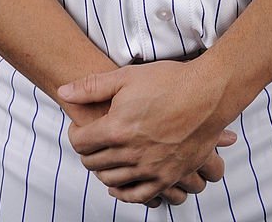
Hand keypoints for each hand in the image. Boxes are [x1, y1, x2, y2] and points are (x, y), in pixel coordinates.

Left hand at [57, 60, 235, 205]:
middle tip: (91, 140)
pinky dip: (123, 192)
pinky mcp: (167, 177)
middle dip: (87, 151)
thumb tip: (63, 91)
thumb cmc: (169, 81)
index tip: (80, 127)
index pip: (80, 142)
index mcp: (117, 128)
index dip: (76, 133)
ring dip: (102, 169)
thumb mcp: (127, 76)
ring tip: (104, 156)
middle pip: (93, 162)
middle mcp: (130, 153)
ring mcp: (149, 168)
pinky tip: (118, 184)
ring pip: (111, 179)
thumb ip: (91, 86)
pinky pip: (137, 196)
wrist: (207, 94)